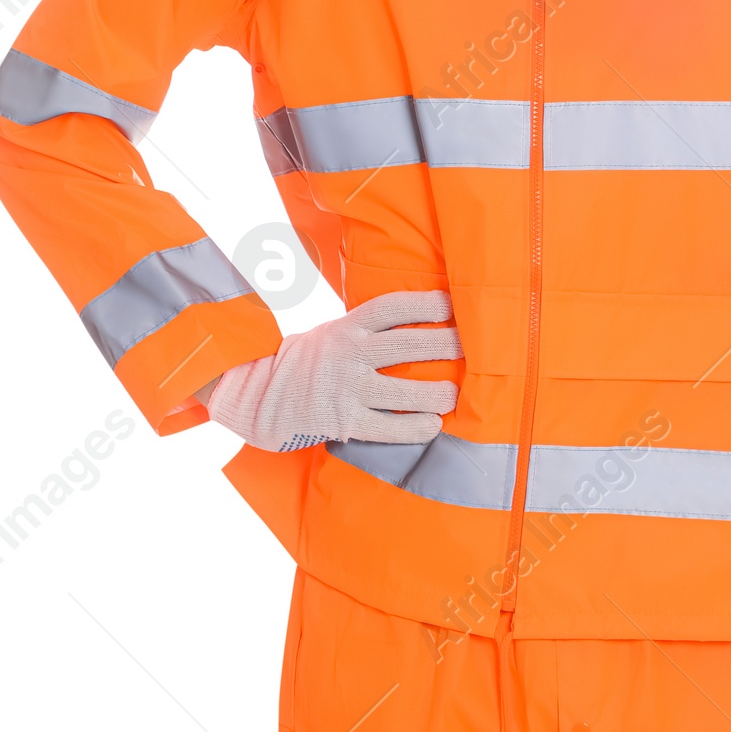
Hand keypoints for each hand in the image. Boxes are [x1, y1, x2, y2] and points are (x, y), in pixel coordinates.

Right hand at [204, 289, 461, 452]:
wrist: (261, 398)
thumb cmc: (308, 362)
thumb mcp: (332, 332)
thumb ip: (366, 328)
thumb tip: (415, 319)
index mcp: (347, 327)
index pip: (391, 308)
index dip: (424, 304)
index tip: (451, 304)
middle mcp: (348, 354)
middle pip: (406, 346)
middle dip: (443, 344)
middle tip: (469, 347)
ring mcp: (346, 390)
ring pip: (404, 391)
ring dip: (437, 393)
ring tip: (455, 393)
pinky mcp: (344, 422)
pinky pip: (389, 428)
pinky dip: (415, 427)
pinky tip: (433, 425)